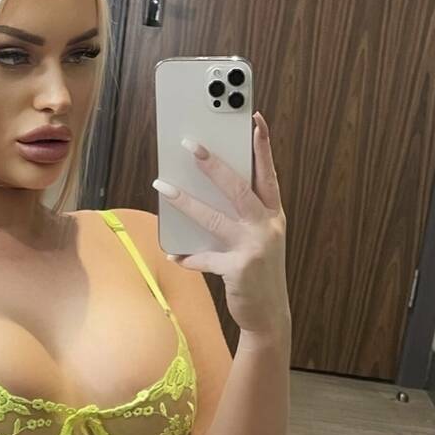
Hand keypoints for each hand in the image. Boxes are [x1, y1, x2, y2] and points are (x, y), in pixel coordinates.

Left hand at [154, 110, 290, 338]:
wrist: (269, 316)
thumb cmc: (258, 272)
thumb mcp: (256, 240)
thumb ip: (238, 218)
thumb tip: (201, 194)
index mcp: (272, 215)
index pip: (268, 173)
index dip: (263, 146)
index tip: (256, 119)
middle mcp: (268, 227)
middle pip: (239, 188)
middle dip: (215, 164)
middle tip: (192, 143)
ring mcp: (255, 247)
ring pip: (215, 217)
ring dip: (186, 201)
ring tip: (162, 185)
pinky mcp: (240, 269)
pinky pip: (205, 259)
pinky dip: (188, 257)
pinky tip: (174, 254)